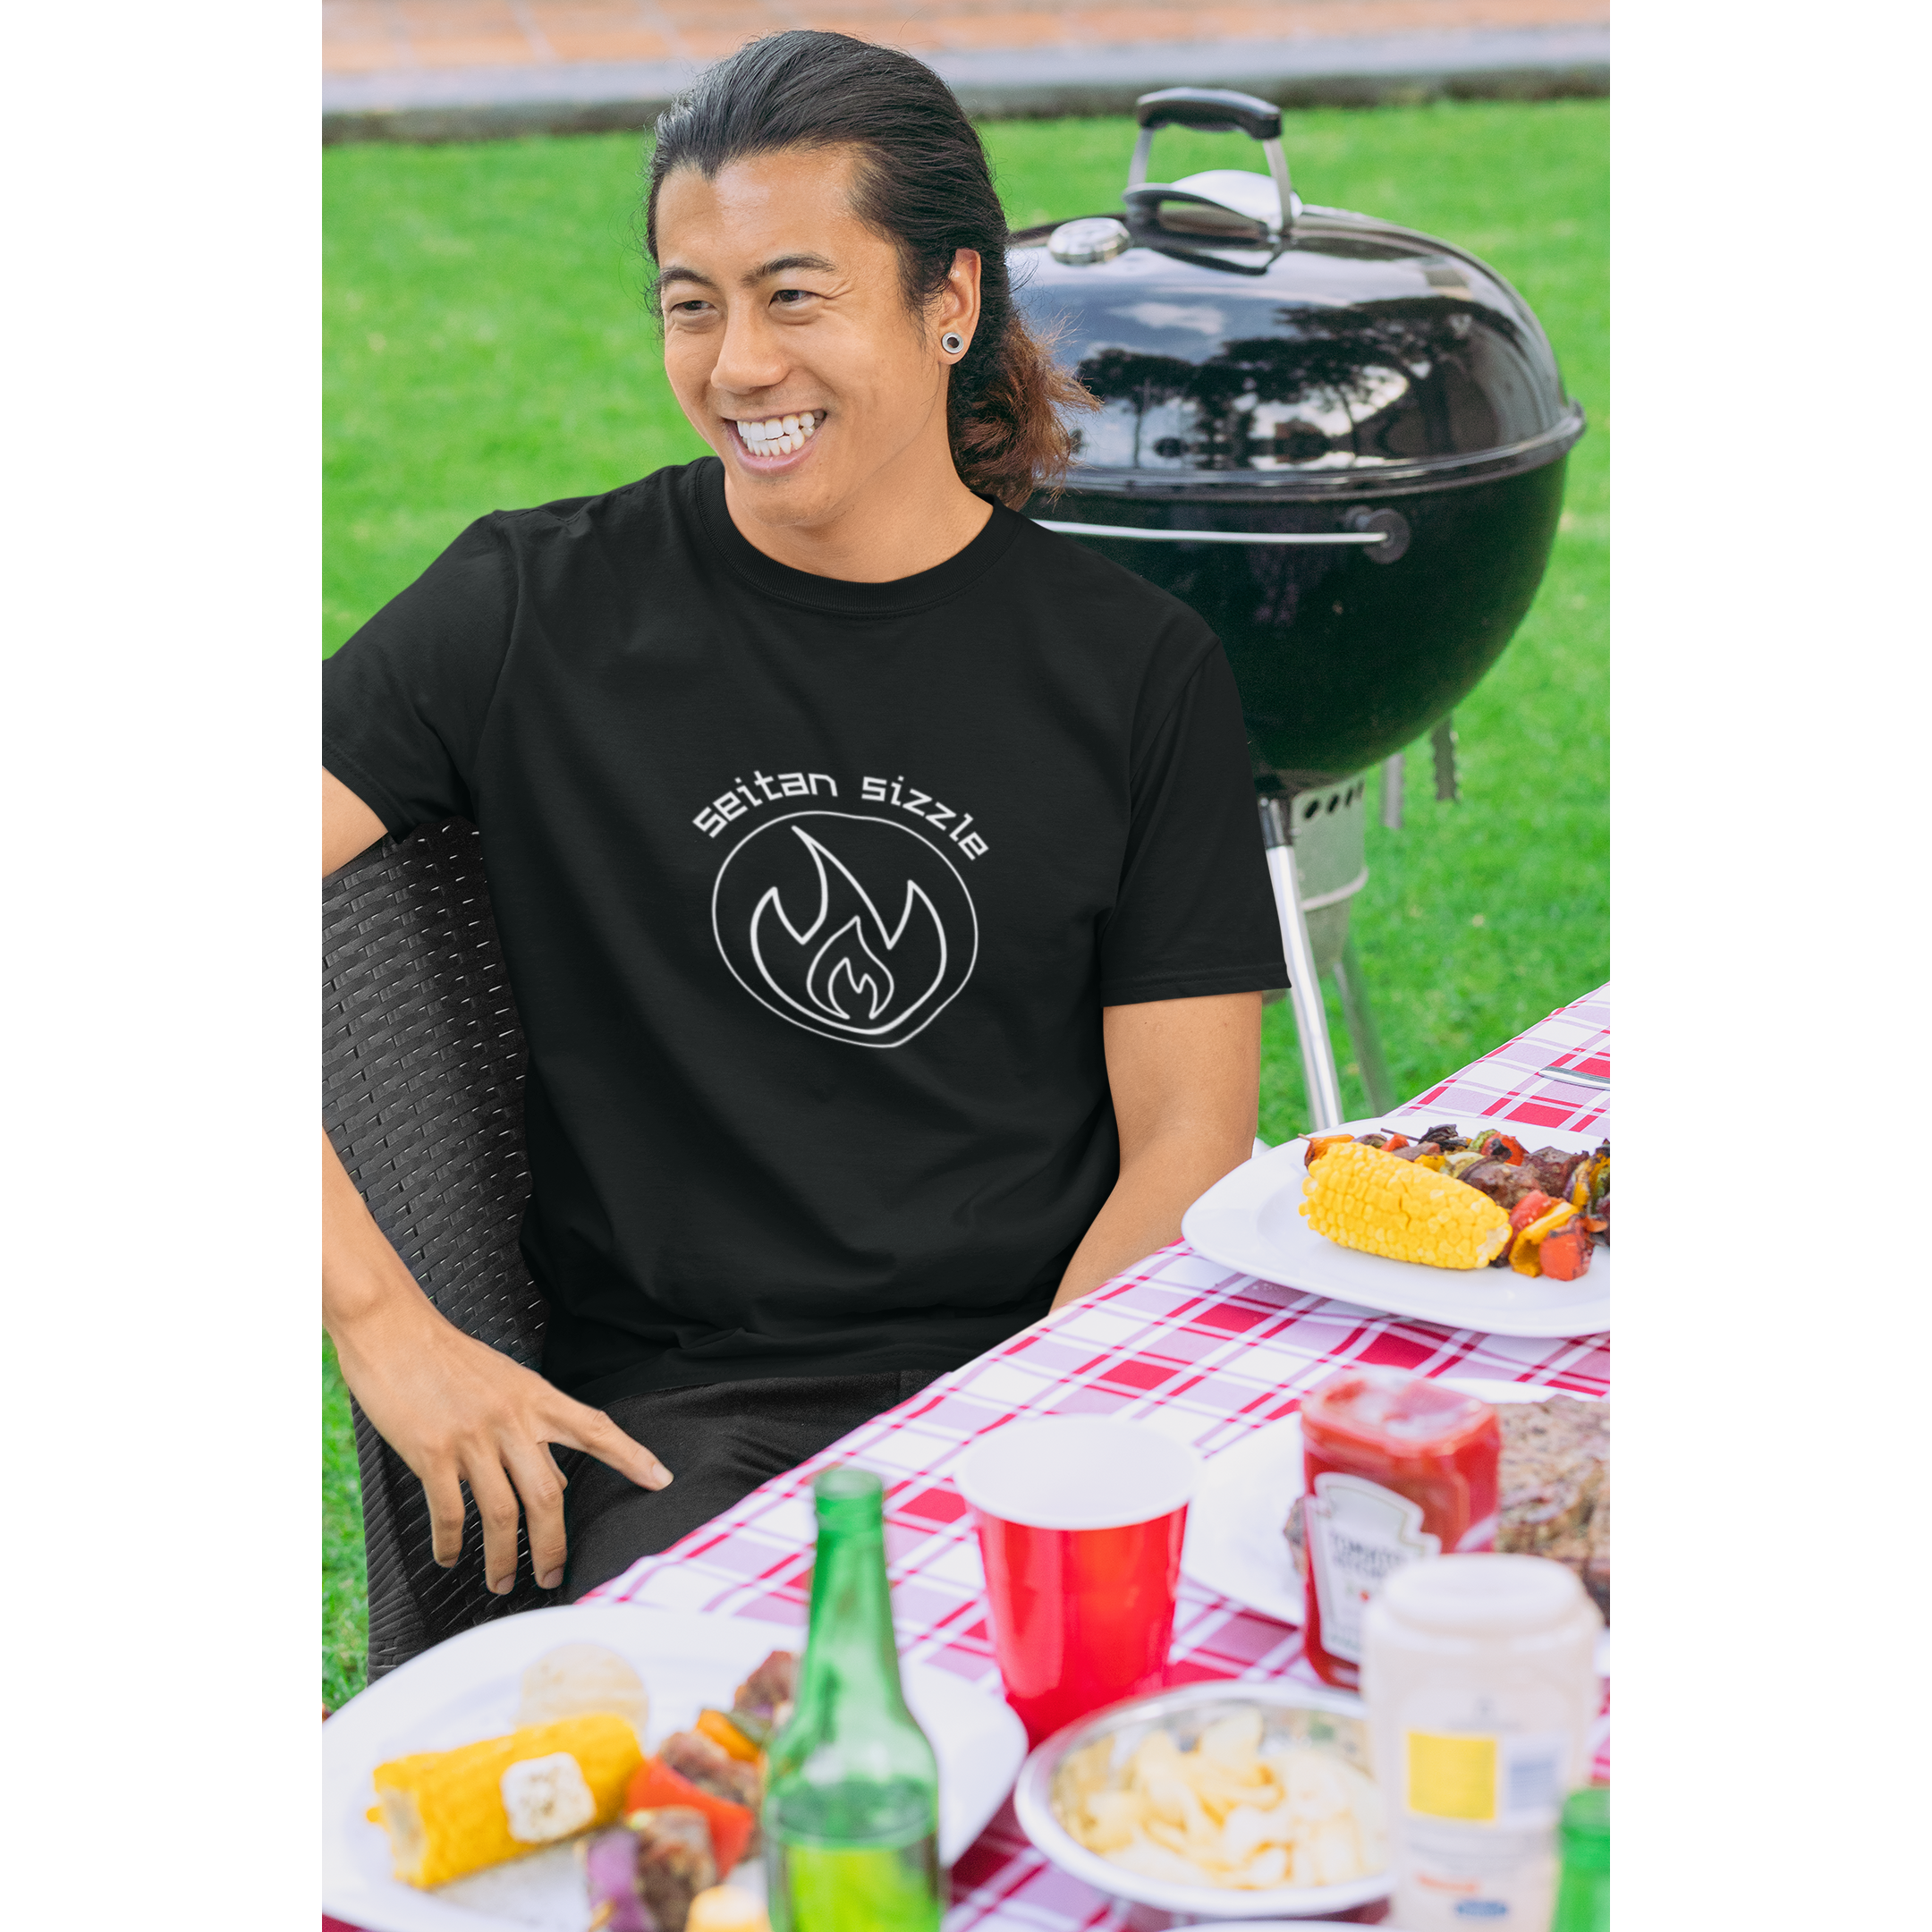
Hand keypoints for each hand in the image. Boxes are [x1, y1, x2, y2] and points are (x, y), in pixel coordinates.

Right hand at [330, 1286, 671, 1595]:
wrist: (394, 1330)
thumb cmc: (448, 1358)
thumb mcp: (505, 1383)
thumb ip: (533, 1428)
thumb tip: (556, 1483)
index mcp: (535, 1397)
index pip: (595, 1429)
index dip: (631, 1456)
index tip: (660, 1480)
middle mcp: (511, 1419)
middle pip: (548, 1496)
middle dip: (554, 1547)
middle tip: (553, 1576)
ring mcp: (472, 1438)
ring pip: (502, 1514)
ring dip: (503, 1558)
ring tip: (502, 1582)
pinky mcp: (432, 1452)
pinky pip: (449, 1513)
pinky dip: (451, 1544)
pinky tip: (450, 1558)